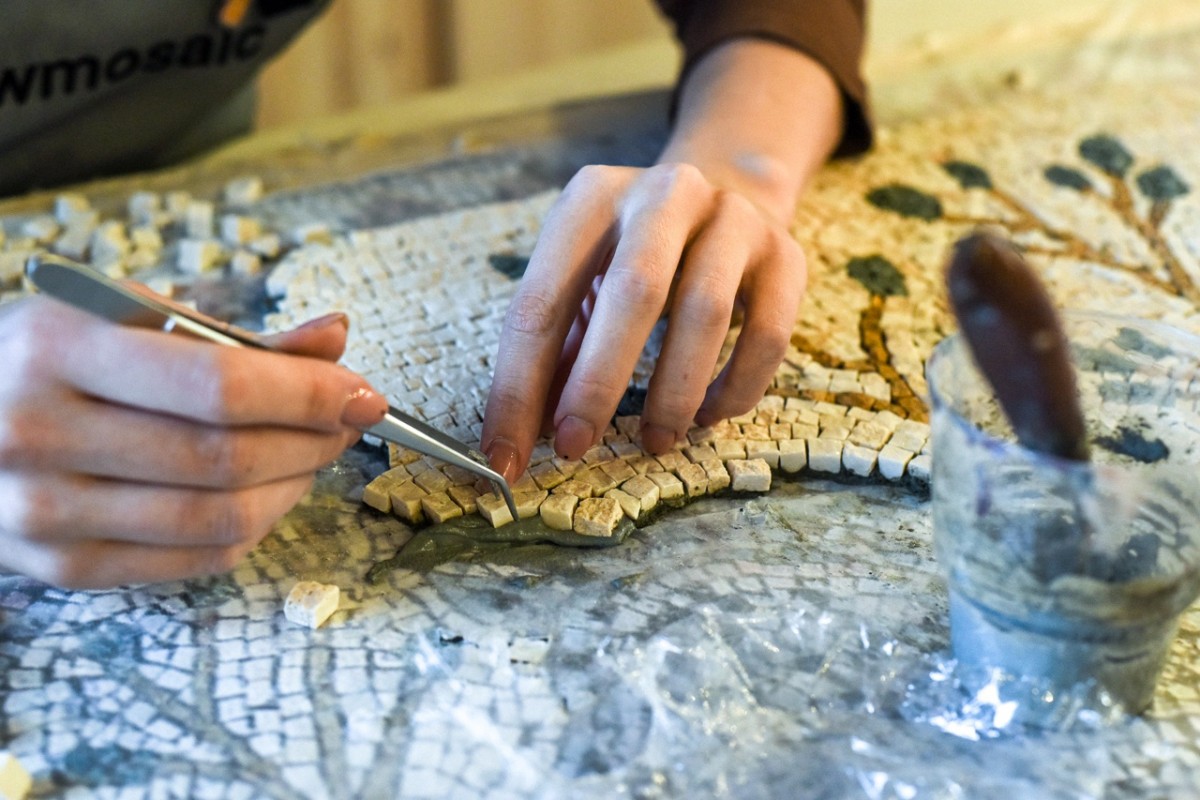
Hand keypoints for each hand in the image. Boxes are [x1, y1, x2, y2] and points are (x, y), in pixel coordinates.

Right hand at [0, 295, 386, 588]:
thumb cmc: (48, 362)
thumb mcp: (123, 320)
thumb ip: (233, 338)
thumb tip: (335, 337)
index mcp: (56, 350)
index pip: (216, 386)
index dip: (308, 394)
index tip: (362, 393)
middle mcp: (38, 433)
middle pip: (225, 458)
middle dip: (312, 440)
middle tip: (346, 420)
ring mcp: (43, 511)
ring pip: (218, 519)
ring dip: (293, 487)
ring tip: (313, 455)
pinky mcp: (59, 566)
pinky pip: (194, 561)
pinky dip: (254, 528)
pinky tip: (269, 494)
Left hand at [481, 161, 805, 479]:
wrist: (729, 197)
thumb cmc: (634, 257)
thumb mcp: (582, 283)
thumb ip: (553, 353)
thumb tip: (520, 439)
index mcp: (591, 198)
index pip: (542, 300)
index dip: (517, 386)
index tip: (505, 458)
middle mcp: (664, 195)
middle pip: (632, 292)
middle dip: (597, 381)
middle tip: (576, 446)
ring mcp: (732, 220)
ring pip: (706, 313)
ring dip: (673, 392)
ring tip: (654, 440)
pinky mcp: (785, 255)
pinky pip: (768, 333)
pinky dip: (735, 387)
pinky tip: (708, 415)